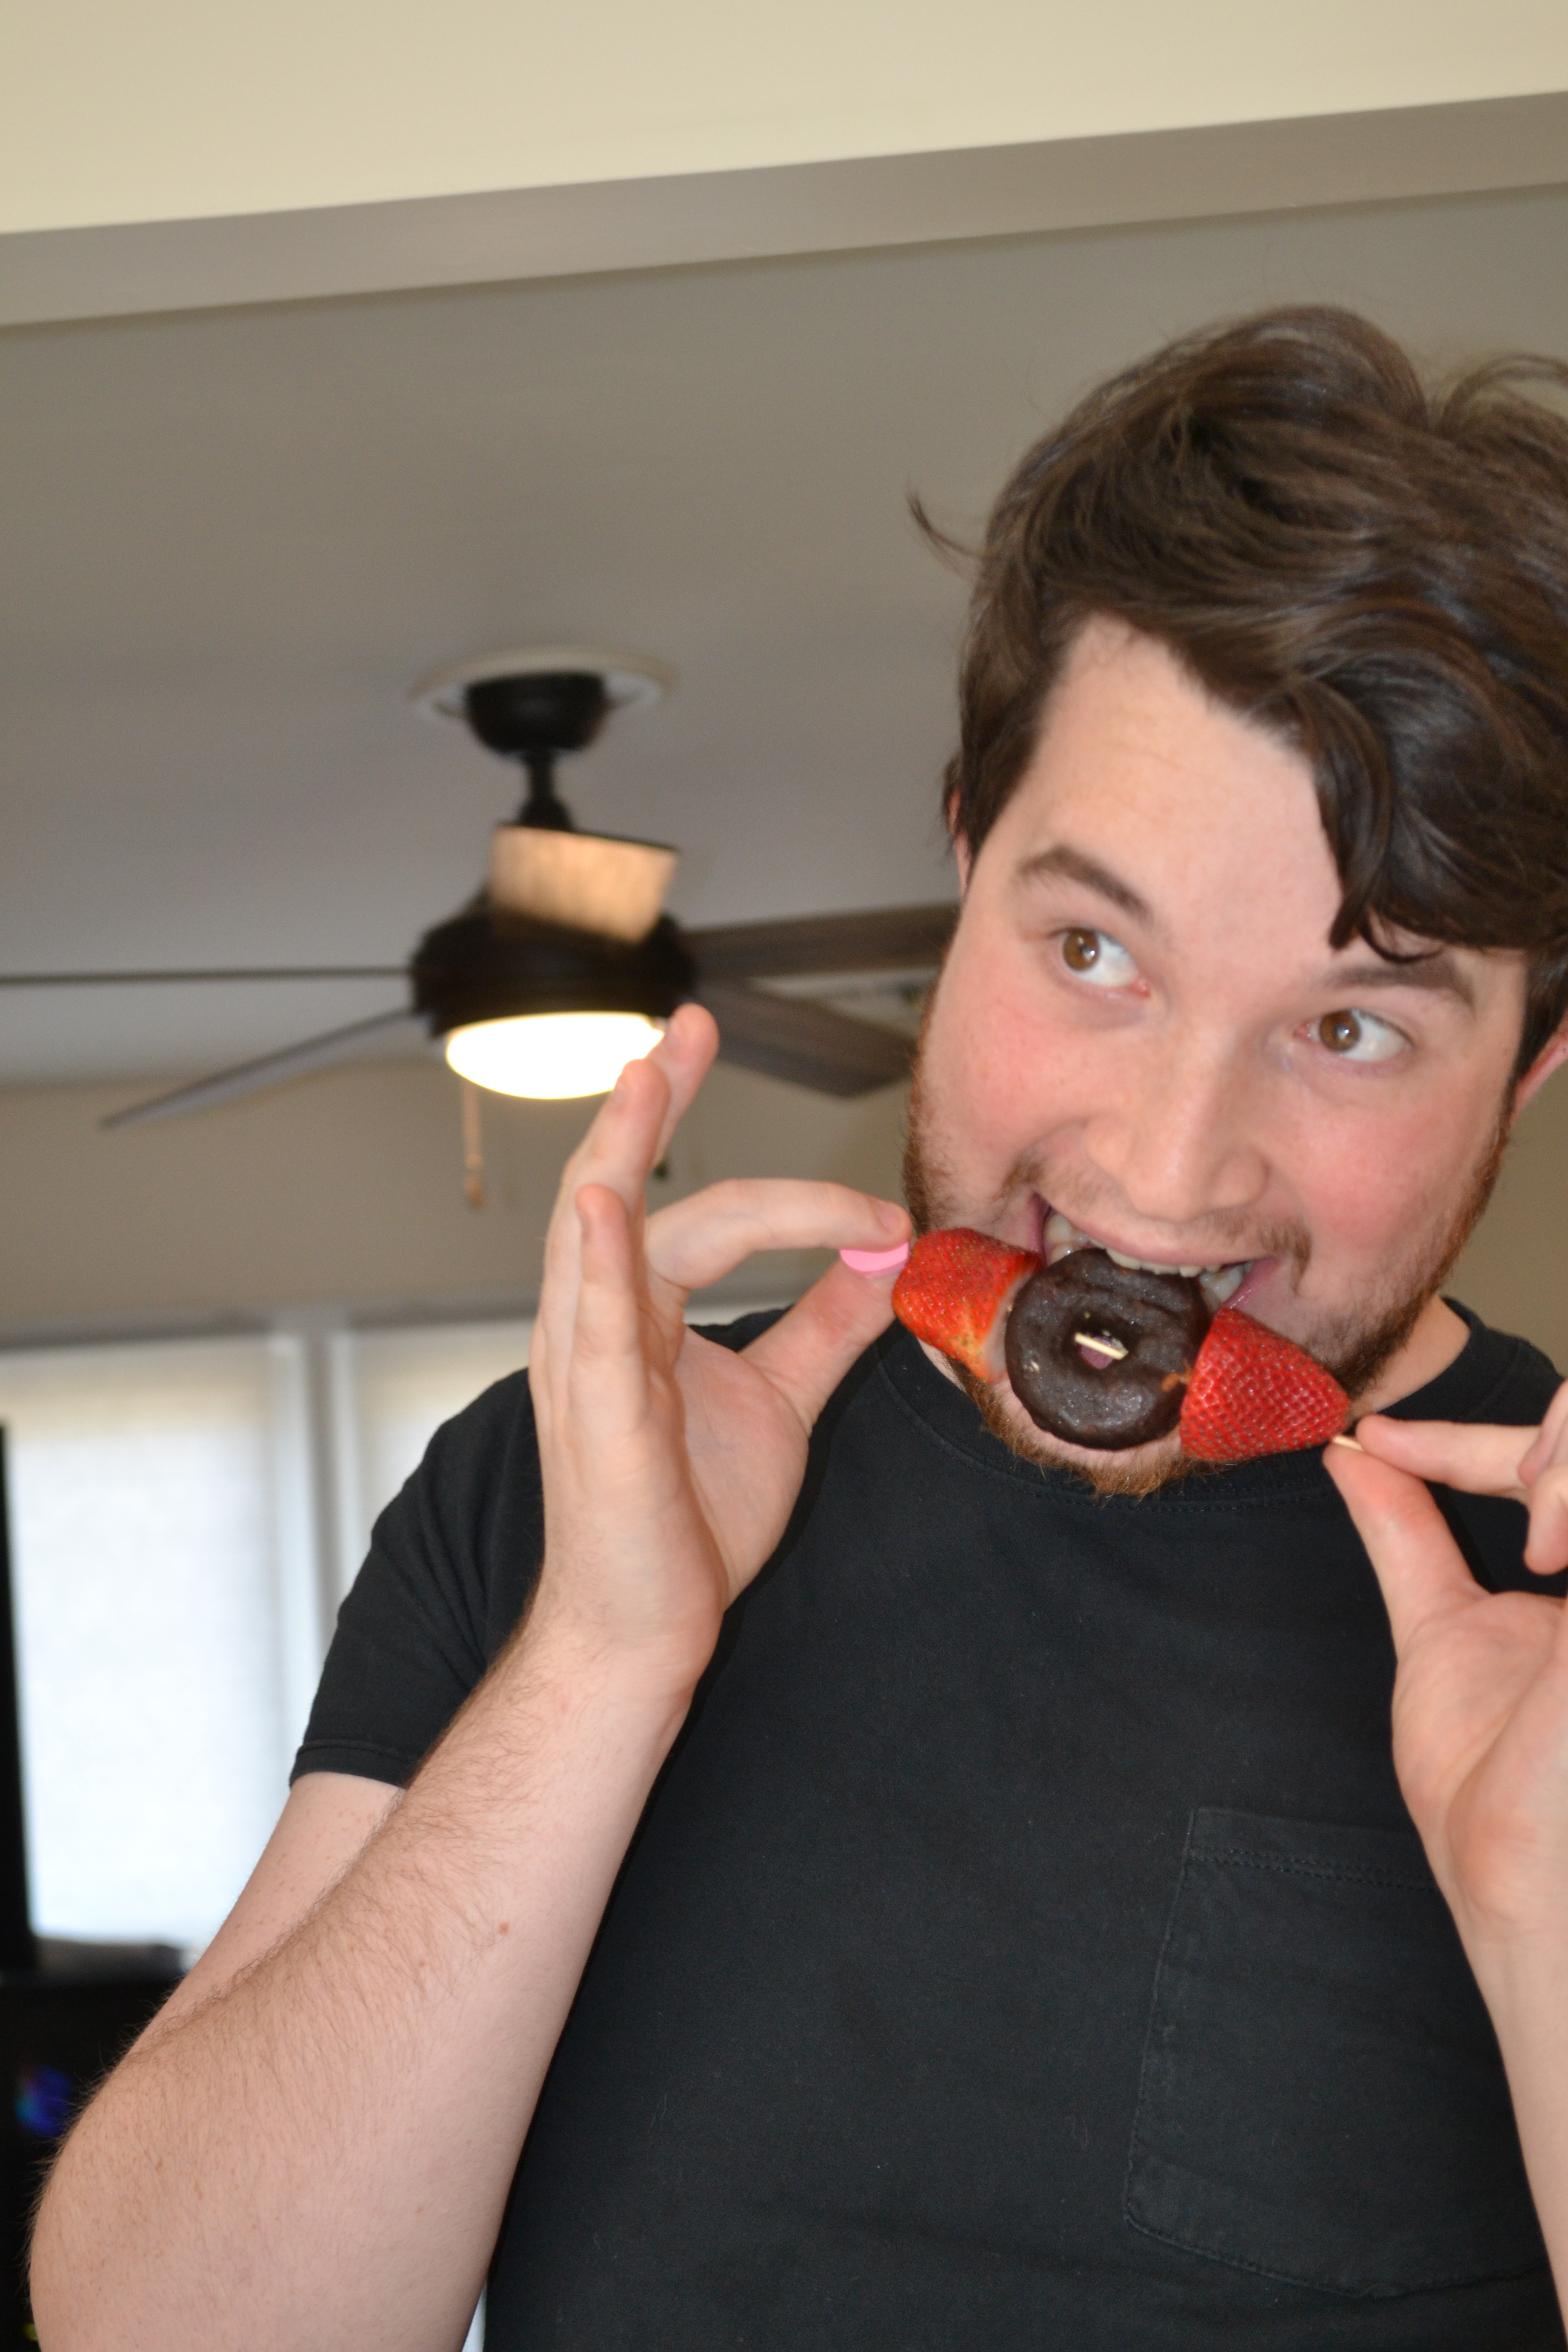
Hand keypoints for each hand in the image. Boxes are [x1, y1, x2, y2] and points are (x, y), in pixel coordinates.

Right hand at [527, 1003, 910, 1688]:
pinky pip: (591, 1326)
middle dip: (648, 1102)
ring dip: (622, 1147)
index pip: (672, 1201)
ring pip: (594, 1235)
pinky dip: (598, 1260)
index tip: (751, 1085)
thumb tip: (883, 1257)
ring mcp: (584, 1368)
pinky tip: (606, 1203)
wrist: (646, 1629)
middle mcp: (594, 1324)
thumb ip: (824, 1325)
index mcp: (634, 1316)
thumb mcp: (778, 1400)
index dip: (701, 1132)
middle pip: (612, 1187)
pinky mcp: (596, 1418)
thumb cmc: (686, 1522)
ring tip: (648, 1072)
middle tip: (685, 1025)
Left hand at [1325, 1382, 1567, 1953]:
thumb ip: (1408, 1536)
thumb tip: (1351, 1451)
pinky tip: (1551, 1545)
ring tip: (1535, 1506)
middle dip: (1552, 1438)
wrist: (1534, 1909)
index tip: (1372, 1441)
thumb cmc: (1494, 1800)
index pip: (1561, 1456)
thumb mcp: (1439, 1637)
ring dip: (1567, 1461)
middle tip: (1461, 1473)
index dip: (1466, 1438)